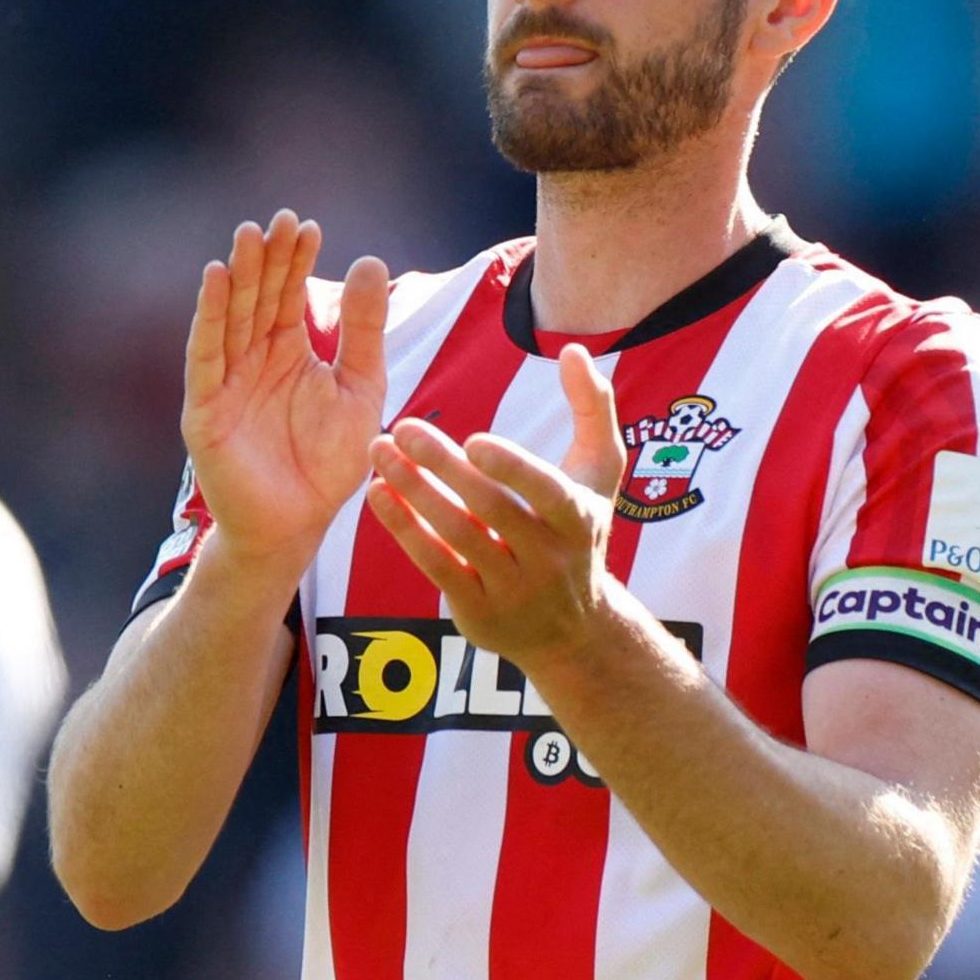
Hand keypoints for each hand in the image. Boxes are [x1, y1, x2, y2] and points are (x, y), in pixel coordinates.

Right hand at [181, 209, 389, 564]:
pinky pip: (206, 354)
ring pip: (231, 318)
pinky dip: (209, 317)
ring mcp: (226, 381)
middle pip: (258, 297)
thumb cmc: (328, 463)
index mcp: (288, 352)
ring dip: (237, 277)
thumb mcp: (359, 387)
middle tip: (278, 220)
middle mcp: (253, 359)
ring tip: (248, 236)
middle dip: (267, 260)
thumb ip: (363, 330)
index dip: (296, 261)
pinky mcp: (205, 406)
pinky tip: (214, 279)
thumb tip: (372, 260)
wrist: (297, 525)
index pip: (289, 294)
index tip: (308, 226)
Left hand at [364, 344, 626, 666]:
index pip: (547, 493)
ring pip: (456, 537)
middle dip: (443, 468)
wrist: (573, 630)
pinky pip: (435, 566)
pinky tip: (379, 494)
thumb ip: (594, 408)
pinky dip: (404, 530)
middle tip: (402, 427)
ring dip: (413, 492)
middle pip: (491, 510)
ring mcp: (513, 590)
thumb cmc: (580, 531)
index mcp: (580, 519)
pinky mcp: (478, 613)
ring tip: (380, 452)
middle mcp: (549, 559)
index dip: (512, 469)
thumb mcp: (600, 472)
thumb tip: (575, 350)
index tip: (473, 440)